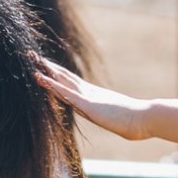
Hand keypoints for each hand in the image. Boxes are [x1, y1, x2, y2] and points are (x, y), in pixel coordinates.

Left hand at [36, 58, 151, 139]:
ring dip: (47, 72)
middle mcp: (88, 93)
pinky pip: (66, 93)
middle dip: (49, 67)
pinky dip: (53, 85)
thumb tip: (108, 117)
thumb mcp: (116, 118)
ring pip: (62, 81)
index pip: (71, 82)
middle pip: (64, 76)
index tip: (45, 66)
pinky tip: (41, 79)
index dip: (57, 74)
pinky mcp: (88, 105)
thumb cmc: (135, 121)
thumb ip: (108, 115)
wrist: (144, 118)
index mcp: (94, 96)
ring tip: (33, 62)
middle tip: (34, 57)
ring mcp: (88, 97)